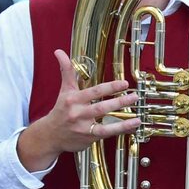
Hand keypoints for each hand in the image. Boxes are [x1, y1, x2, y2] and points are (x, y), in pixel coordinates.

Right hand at [27, 50, 137, 164]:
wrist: (50, 134)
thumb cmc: (61, 110)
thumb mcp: (64, 90)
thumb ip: (66, 71)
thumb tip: (59, 52)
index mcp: (73, 99)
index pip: (95, 91)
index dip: (110, 87)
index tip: (125, 84)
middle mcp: (77, 112)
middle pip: (102, 106)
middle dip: (120, 101)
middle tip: (135, 97)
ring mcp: (83, 126)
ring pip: (105, 122)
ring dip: (123, 120)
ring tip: (138, 117)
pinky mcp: (88, 137)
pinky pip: (106, 133)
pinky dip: (120, 129)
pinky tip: (132, 126)